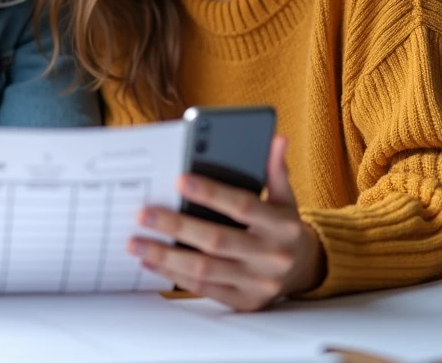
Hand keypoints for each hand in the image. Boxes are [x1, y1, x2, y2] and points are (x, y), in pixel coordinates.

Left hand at [127, 135, 324, 310]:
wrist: (305, 270)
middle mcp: (271, 256)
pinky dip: (174, 275)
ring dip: (166, 255)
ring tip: (136, 242)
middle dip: (176, 226)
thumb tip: (275, 139)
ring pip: (205, 269)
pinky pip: (204, 289)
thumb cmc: (283, 227)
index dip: (211, 193)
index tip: (179, 180)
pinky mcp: (245, 302)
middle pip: (217, 240)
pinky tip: (151, 262)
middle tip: (143, 214)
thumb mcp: (286, 197)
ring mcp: (258, 283)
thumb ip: (275, 169)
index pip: (242, 206)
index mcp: (281, 225)